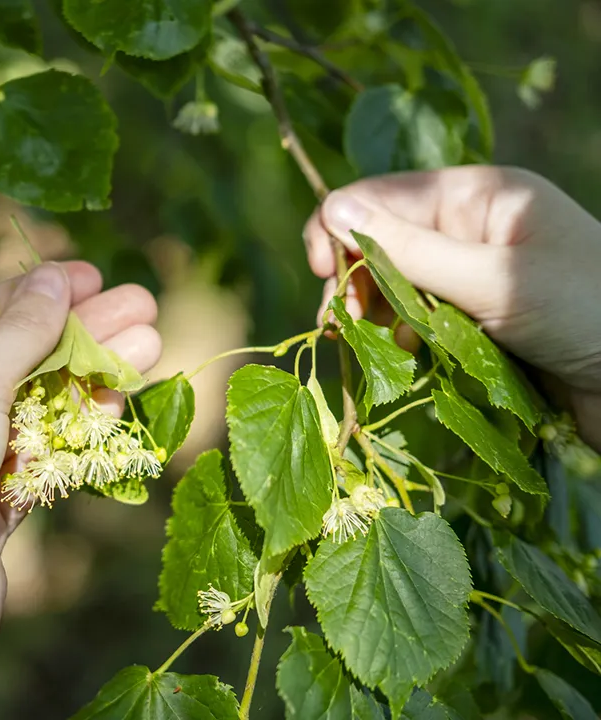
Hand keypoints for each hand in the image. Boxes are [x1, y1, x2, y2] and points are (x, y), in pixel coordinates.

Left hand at [0, 261, 160, 719]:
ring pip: (31, 403)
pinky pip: (36, 449)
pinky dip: (75, 425)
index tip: (94, 276)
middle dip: (79, 333)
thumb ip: (19, 331)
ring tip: (150, 343)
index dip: (38, 293)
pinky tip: (119, 395)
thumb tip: (57, 280)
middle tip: (142, 305)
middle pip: (10, 356)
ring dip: (90, 376)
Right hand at [303, 165, 600, 450]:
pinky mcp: (473, 317)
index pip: (380, 196)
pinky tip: (399, 357)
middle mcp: (467, 228)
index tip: (324, 274)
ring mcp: (470, 273)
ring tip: (365, 347)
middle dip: (351, 279)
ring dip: (371, 313)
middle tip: (339, 326)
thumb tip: (332, 209)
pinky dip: (398, 336)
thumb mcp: (493, 279)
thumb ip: (410, 249)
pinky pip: (415, 318)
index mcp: (476, 196)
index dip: (340, 228)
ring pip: (392, 285)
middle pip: (379, 242)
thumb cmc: (585, 312)